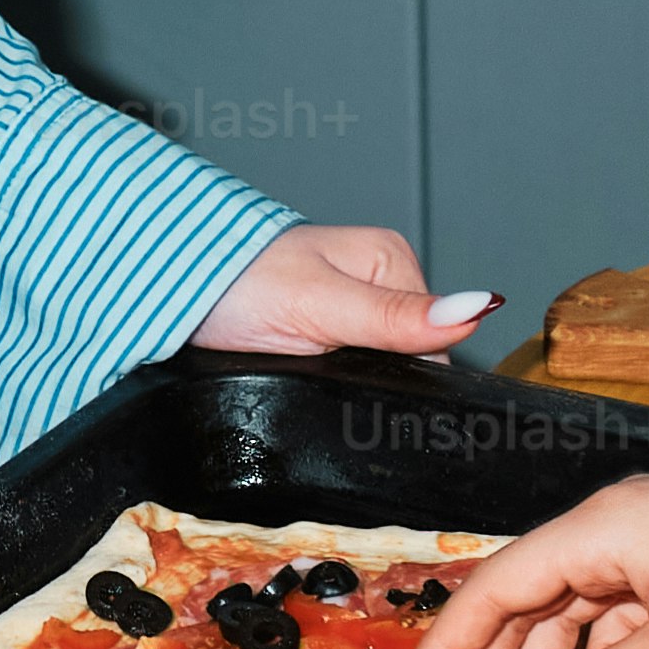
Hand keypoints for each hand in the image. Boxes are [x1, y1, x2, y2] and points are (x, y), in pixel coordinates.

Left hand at [193, 224, 496, 357]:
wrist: (170, 290)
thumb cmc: (236, 282)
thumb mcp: (322, 305)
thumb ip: (395, 317)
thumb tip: (478, 308)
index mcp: (391, 262)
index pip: (434, 342)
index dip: (407, 376)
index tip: (368, 387)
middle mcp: (375, 281)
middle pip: (406, 358)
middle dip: (376, 381)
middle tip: (325, 380)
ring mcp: (346, 308)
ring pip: (376, 369)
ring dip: (350, 385)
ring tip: (310, 379)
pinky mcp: (319, 332)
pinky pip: (346, 371)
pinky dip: (329, 383)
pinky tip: (304, 382)